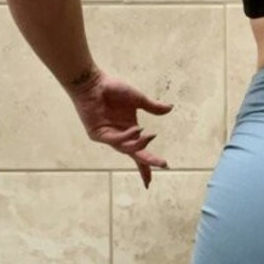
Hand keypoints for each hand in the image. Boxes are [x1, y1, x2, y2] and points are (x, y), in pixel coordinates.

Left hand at [66, 67, 172, 187]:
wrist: (93, 82)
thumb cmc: (112, 89)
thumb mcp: (138, 99)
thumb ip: (153, 106)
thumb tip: (170, 108)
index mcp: (129, 130)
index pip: (139, 152)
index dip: (146, 166)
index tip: (151, 181)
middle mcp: (119, 136)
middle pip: (135, 155)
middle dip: (148, 162)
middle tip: (163, 164)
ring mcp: (108, 136)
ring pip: (126, 149)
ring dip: (139, 146)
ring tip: (150, 136)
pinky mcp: (98, 134)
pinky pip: (116, 140)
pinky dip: (127, 137)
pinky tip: (137, 129)